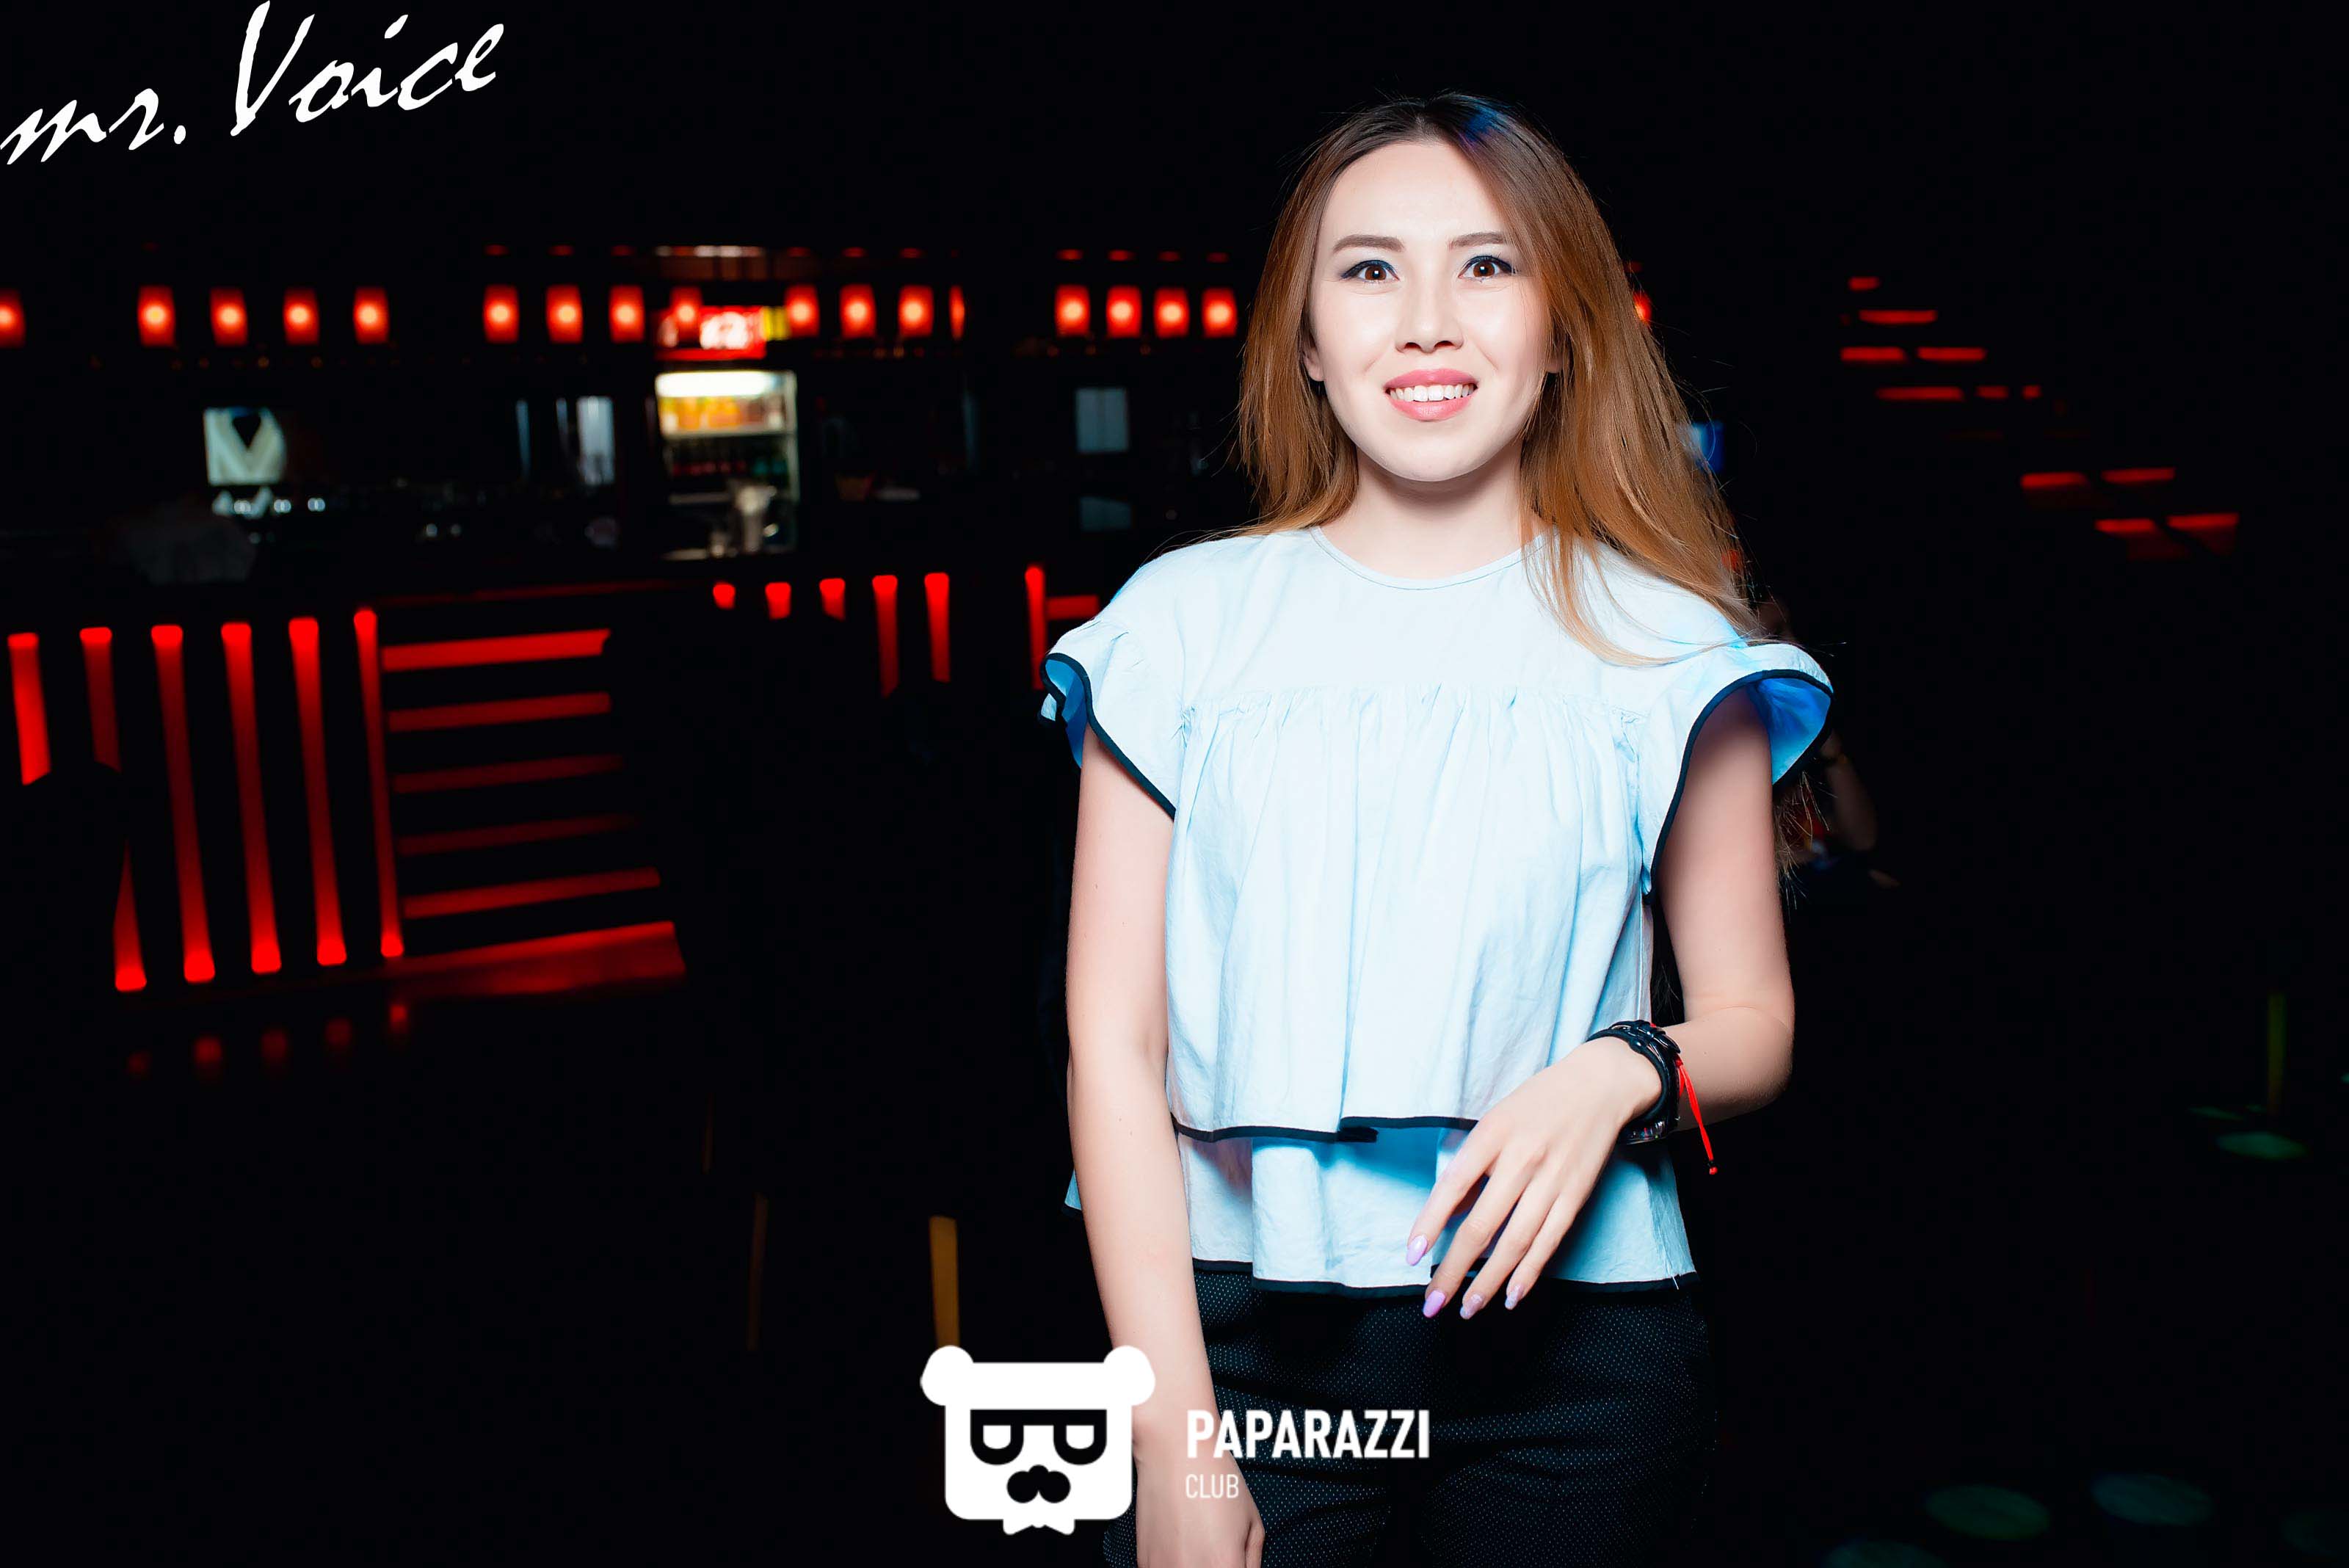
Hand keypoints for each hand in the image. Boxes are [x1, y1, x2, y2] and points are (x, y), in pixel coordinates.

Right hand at [1134, 1446, 1262, 1566]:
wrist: (1175, 1451)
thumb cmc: (1216, 1480)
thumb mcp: (1253, 1523)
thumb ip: (1252, 1560)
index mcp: (1224, 1566)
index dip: (1237, 1567)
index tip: (1235, 1560)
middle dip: (1219, 1567)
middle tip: (1217, 1549)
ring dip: (1195, 1566)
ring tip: (1197, 1546)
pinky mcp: (1145, 1563)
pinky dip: (1174, 1565)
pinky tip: (1179, 1544)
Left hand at [1403, 1038, 1661, 1317]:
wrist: (1598, 1086)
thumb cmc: (1536, 1103)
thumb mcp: (1494, 1120)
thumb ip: (1472, 1164)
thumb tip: (1445, 1214)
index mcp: (1493, 1134)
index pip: (1453, 1185)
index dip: (1431, 1223)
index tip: (1412, 1256)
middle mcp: (1522, 1159)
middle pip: (1482, 1225)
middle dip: (1454, 1270)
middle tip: (1432, 1302)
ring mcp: (1553, 1180)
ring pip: (1516, 1242)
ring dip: (1489, 1282)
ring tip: (1467, 1308)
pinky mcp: (1577, 1196)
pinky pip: (1549, 1242)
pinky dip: (1529, 1273)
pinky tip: (1511, 1295)